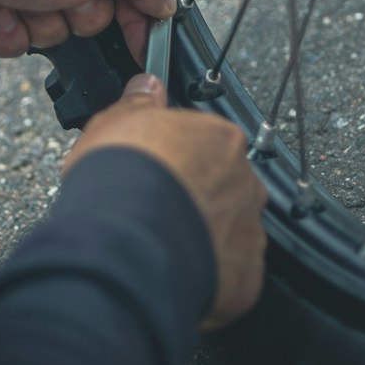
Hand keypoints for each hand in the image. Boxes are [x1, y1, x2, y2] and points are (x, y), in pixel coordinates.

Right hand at [65, 74, 267, 329]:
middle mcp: (244, 183)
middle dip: (195, 197)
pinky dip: (207, 277)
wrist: (127, 240)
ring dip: (203, 236)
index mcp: (221, 140)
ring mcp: (249, 231)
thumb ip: (138, 103)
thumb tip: (146, 86)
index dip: (178, 158)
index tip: (156, 168)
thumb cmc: (124, 176)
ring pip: (229, 232)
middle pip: (224, 187)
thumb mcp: (116, 122)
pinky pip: (230, 276)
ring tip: (161, 245)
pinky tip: (175, 273)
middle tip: (156, 208)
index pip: (207, 143)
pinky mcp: (245, 277)